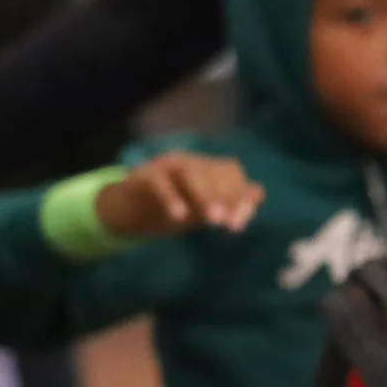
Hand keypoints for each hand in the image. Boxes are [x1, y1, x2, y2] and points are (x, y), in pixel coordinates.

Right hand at [94, 152, 263, 239]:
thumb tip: (258, 193)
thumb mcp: (204, 209)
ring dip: (205, 194)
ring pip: (191, 171)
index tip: (237, 226)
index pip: (231, 171)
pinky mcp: (142, 175)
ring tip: (212, 220)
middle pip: (214, 169)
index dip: (239, 196)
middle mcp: (189, 161)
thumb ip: (230, 202)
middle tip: (224, 224)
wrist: (128, 210)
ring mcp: (166, 165)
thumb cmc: (174, 208)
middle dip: (225, 195)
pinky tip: (179, 217)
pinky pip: (159, 182)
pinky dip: (171, 198)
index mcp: (206, 167)